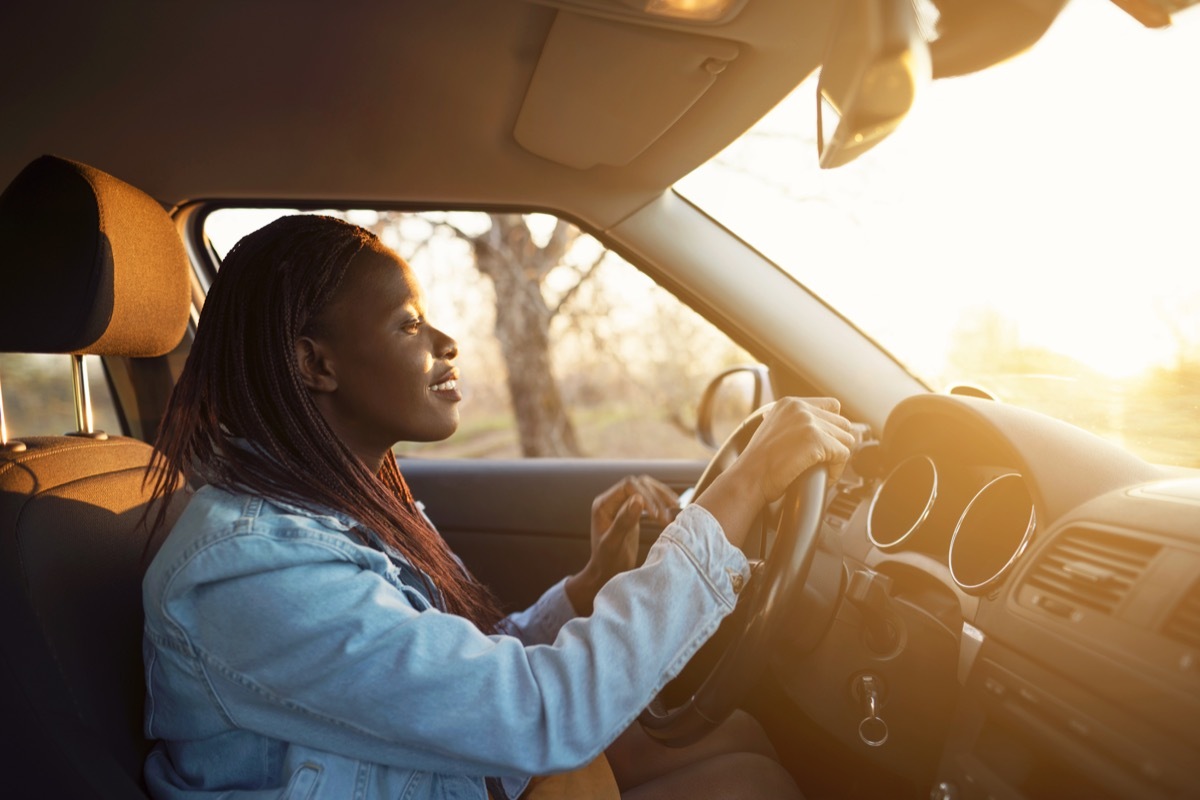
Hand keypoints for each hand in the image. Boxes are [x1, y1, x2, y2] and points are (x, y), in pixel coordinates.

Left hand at [564, 475, 677, 614]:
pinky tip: (672, 508)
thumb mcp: (614, 543)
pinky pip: (650, 499)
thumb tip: (638, 499)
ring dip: (661, 497)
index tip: (657, 515)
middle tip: (666, 518)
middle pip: (639, 484)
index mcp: (603, 504)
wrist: (607, 573)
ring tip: (675, 508)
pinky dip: (661, 502)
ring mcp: (622, 505)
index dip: (645, 496)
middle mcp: (612, 500)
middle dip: (656, 497)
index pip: (628, 486)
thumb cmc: (607, 561)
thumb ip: (624, 521)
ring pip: (646, 489)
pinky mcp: (632, 511)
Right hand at [695, 397, 855, 547]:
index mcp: (789, 403)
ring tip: (823, 470)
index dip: (832, 428)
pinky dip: (837, 470)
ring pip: (846, 439)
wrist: (748, 479)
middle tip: (825, 462)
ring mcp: (808, 422)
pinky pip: (843, 454)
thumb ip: (795, 425)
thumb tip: (822, 432)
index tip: (826, 445)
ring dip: (838, 458)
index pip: (831, 406)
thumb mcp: (774, 431)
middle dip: (837, 445)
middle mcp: (799, 408)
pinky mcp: (815, 439)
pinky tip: (824, 477)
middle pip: (842, 424)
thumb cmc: (759, 464)